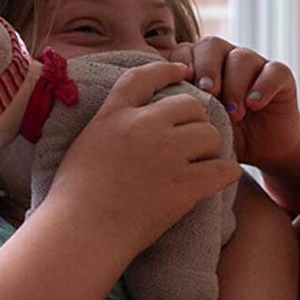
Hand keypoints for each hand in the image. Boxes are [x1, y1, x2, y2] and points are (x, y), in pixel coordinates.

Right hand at [47, 61, 241, 253]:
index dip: (166, 69)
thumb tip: (123, 121)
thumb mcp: (85, 143)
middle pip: (189, 105)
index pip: (145, 77)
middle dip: (195, 120)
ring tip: (201, 164)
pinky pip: (222, 168)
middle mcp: (142, 126)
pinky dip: (226, 172)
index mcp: (114, 114)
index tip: (182, 69)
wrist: (82, 231)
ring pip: (209, 134)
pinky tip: (221, 177)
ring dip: (210, 148)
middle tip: (191, 141)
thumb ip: (109, 125)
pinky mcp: (183, 185)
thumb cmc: (74, 196)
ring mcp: (165, 155)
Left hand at [168, 37, 299, 169]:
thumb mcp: (197, 124)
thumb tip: (151, 108)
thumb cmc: (221, 134)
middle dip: (206, 68)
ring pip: (241, 57)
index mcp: (199, 65)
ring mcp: (253, 64)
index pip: (184, 51)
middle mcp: (225, 58)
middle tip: (207, 93)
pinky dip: (263, 86)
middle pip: (211, 45)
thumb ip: (178, 110)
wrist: (261, 148)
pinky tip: (254, 104)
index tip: (178, 91)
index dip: (180, 66)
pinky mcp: (280, 76)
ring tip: (233, 113)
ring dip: (234, 83)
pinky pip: (274, 70)